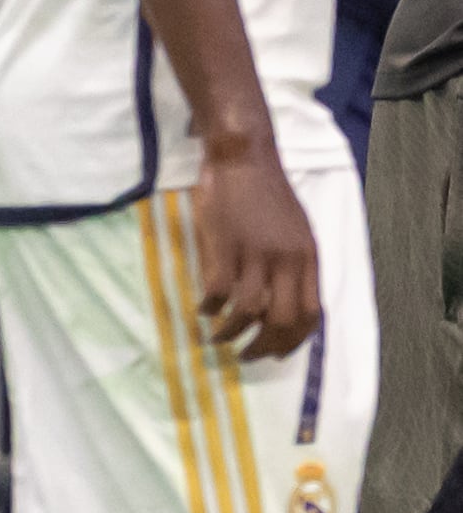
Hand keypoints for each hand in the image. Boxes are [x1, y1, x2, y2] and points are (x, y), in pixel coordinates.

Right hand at [190, 143, 322, 358]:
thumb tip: (283, 298)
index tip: (277, 353)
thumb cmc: (266, 190)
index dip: (295, 341)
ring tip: (218, 339)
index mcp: (308, 257)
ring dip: (232, 332)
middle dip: (264, 347)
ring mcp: (256, 253)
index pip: (311, 313)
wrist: (243, 157)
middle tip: (246, 356)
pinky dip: (209, 306)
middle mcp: (287, 260)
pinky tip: (202, 309)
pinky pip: (218, 289)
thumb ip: (294, 263)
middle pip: (283, 320)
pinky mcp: (224, 244)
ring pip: (249, 310)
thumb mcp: (296, 229)